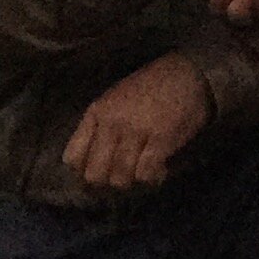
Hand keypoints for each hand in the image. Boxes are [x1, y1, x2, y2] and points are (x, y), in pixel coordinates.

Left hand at [63, 53, 210, 191]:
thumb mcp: (113, 100)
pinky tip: (160, 170)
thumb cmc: (149, 88)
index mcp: (97, 112)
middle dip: (107, 185)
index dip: (82, 173)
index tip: (97, 175)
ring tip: (143, 173)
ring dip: (132, 182)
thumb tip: (89, 163)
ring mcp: (136, 131)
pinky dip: (152, 179)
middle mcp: (111, 123)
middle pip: (95, 174)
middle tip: (122, 178)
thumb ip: (99, 126)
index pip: (73, 157)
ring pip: (120, 178)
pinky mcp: (160, 139)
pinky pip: (146, 174)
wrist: (185, 73)